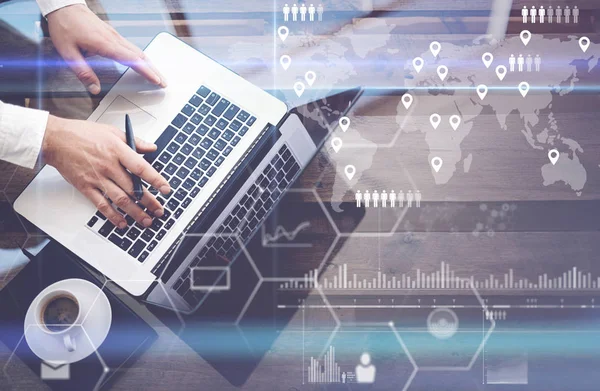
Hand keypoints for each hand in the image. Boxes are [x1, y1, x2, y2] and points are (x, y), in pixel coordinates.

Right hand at [41, 115, 170, 228]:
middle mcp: (108, 166)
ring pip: (120, 199)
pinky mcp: (85, 187)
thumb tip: (152, 147)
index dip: (155, 180)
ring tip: (146, 220)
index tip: (166, 189)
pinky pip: (101, 204)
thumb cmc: (83, 134)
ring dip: (135, 212)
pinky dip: (112, 216)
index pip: (141, 168)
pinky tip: (122, 223)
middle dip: (149, 202)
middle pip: (133, 188)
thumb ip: (135, 141)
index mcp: (117, 151)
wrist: (56, 139)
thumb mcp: (112, 131)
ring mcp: (97, 178)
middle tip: (159, 210)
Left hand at [46, 4, 165, 93]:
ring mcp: (115, 35)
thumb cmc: (65, 27)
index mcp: (104, 44)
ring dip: (149, 64)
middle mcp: (113, 39)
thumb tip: (94, 89)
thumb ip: (83, 72)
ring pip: (138, 51)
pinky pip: (132, 47)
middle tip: (163, 82)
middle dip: (154, 70)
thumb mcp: (68, 52)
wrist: (64, 7)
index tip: (156, 81)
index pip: (131, 60)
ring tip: (157, 75)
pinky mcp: (113, 34)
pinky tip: (143, 62)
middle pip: (140, 56)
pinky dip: (142, 57)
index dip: (146, 71)